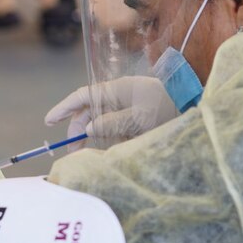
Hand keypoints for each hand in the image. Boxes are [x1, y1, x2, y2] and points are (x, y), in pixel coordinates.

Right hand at [44, 76, 177, 143]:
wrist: (194, 106)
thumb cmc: (168, 108)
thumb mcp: (139, 118)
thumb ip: (111, 123)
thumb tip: (88, 129)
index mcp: (116, 90)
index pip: (82, 97)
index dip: (63, 108)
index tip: (49, 122)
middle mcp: (118, 97)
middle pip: (88, 112)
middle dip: (78, 130)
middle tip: (73, 151)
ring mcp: (126, 107)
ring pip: (101, 123)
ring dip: (95, 137)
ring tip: (92, 153)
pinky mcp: (134, 119)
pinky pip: (115, 129)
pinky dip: (111, 139)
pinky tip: (113, 148)